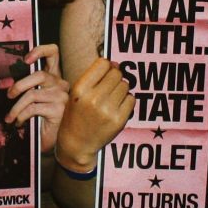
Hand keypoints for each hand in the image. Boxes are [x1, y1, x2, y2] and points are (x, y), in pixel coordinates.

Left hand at [5, 44, 67, 152]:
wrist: (54, 141)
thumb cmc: (41, 119)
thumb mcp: (34, 99)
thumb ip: (27, 87)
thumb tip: (7, 85)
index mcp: (54, 77)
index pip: (53, 53)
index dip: (40, 50)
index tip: (25, 59)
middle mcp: (61, 84)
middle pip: (39, 74)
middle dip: (19, 85)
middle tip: (8, 95)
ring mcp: (62, 97)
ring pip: (33, 94)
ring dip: (16, 107)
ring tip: (9, 118)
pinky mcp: (59, 110)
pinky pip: (33, 109)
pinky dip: (21, 116)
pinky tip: (19, 123)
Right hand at [53, 57, 133, 172]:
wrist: (77, 144)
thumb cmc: (75, 116)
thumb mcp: (76, 93)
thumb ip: (93, 77)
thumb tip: (114, 63)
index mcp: (80, 90)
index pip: (103, 63)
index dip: (106, 66)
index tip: (104, 72)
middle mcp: (94, 99)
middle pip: (116, 74)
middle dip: (114, 77)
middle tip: (108, 87)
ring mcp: (107, 111)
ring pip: (125, 85)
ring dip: (120, 89)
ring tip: (110, 98)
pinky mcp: (119, 121)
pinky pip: (131, 99)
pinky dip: (126, 100)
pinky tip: (116, 107)